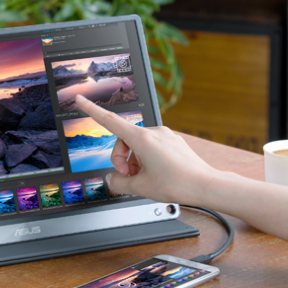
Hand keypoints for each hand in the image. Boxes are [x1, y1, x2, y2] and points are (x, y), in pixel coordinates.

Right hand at [74, 94, 218, 204]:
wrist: (206, 185)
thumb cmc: (178, 184)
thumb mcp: (141, 188)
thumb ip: (120, 183)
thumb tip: (112, 180)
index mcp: (142, 138)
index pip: (110, 121)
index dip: (92, 110)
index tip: (80, 99)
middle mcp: (154, 132)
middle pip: (123, 140)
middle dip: (121, 159)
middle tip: (128, 177)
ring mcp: (165, 136)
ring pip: (137, 145)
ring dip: (134, 161)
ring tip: (144, 179)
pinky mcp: (172, 142)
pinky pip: (151, 147)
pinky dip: (146, 160)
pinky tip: (155, 175)